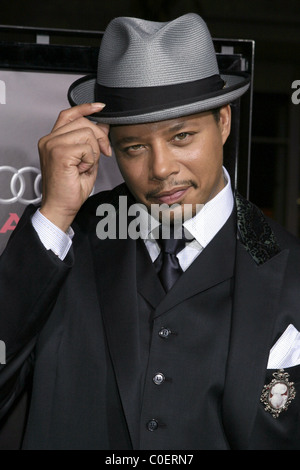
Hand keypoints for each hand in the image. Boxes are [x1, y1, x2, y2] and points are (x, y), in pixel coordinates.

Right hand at [38, 103, 109, 231]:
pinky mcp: (59, 153)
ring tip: (86, 166)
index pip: (69, 114)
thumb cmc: (70, 189)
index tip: (100, 107)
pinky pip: (86, 148)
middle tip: (105, 152)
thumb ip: (92, 142)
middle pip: (83, 122)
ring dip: (94, 152)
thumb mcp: (86, 160)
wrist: (61, 207)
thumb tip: (103, 125)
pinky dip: (90, 160)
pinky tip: (82, 170)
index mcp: (53, 140)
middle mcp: (49, 140)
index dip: (85, 108)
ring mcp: (52, 145)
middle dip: (100, 136)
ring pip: (87, 134)